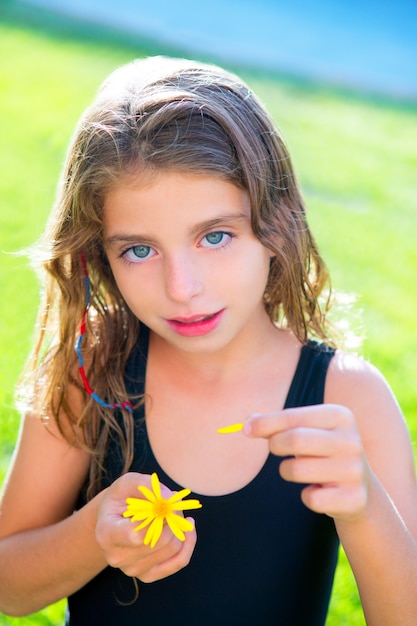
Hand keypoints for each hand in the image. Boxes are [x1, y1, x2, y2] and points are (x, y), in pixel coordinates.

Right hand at [95, 473, 196, 580]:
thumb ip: (146, 485)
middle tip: (172, 502)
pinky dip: (188, 543)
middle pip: (160, 540)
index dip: (157, 516)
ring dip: (179, 527)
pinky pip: (179, 561)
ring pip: (173, 548)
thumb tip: (170, 499)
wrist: (114, 520)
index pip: (136, 535)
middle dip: (172, 516)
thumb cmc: (121, 498)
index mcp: (106, 534)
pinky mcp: (147, 576)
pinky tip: (187, 529)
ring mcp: (132, 569)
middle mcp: (116, 557)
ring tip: (173, 513)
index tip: (164, 500)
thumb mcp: (127, 483)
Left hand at [244, 404, 370, 521]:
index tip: (247, 430)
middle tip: (277, 449)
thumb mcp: (306, 429)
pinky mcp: (354, 498)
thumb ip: (276, 423)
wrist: (361, 489)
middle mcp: (351, 440)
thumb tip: (248, 424)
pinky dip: (308, 496)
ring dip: (288, 472)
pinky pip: (311, 498)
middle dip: (276, 445)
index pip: (292, 416)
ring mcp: (355, 470)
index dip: (265, 423)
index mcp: (340, 416)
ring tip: (302, 470)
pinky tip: (320, 490)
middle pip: (295, 440)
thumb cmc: (322, 451)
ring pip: (297, 470)